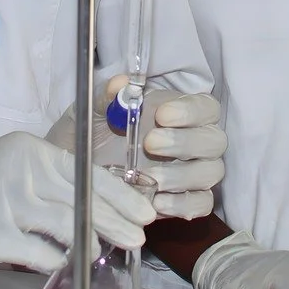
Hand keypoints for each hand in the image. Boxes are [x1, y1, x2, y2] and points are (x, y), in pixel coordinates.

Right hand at [0, 131, 156, 272]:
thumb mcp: (11, 167)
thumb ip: (49, 183)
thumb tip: (97, 208)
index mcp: (29, 151)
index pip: (86, 172)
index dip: (120, 195)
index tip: (146, 211)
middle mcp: (20, 173)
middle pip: (82, 200)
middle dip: (117, 221)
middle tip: (140, 237)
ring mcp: (4, 206)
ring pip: (66, 227)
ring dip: (92, 242)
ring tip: (107, 252)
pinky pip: (40, 254)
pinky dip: (57, 260)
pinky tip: (67, 264)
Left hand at [45, 79, 225, 220]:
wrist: (75, 172)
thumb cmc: (92, 135)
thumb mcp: (91, 112)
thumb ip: (107, 97)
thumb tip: (120, 85)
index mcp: (178, 112)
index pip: (206, 107)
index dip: (191, 111)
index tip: (162, 115)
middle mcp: (192, 141)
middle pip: (214, 141)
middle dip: (185, 142)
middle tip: (150, 143)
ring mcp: (192, 173)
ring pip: (210, 173)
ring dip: (183, 176)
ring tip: (151, 178)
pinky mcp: (185, 201)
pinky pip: (202, 203)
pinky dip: (184, 204)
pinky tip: (157, 202)